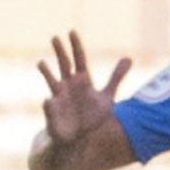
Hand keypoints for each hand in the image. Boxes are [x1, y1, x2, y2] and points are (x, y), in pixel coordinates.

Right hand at [36, 31, 130, 146]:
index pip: (79, 59)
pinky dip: (49, 104)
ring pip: (51, 82)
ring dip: (46, 72)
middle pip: (64, 65)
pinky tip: (48, 100)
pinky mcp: (53, 113)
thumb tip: (129, 57)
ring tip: (41, 63)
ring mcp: (59, 98)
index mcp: (82, 81)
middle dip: (60, 52)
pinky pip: (50, 107)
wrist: (78, 138)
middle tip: (55, 37)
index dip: (76, 46)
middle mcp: (68, 86)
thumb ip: (116, 77)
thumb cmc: (91, 115)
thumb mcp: (107, 96)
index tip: (72, 31)